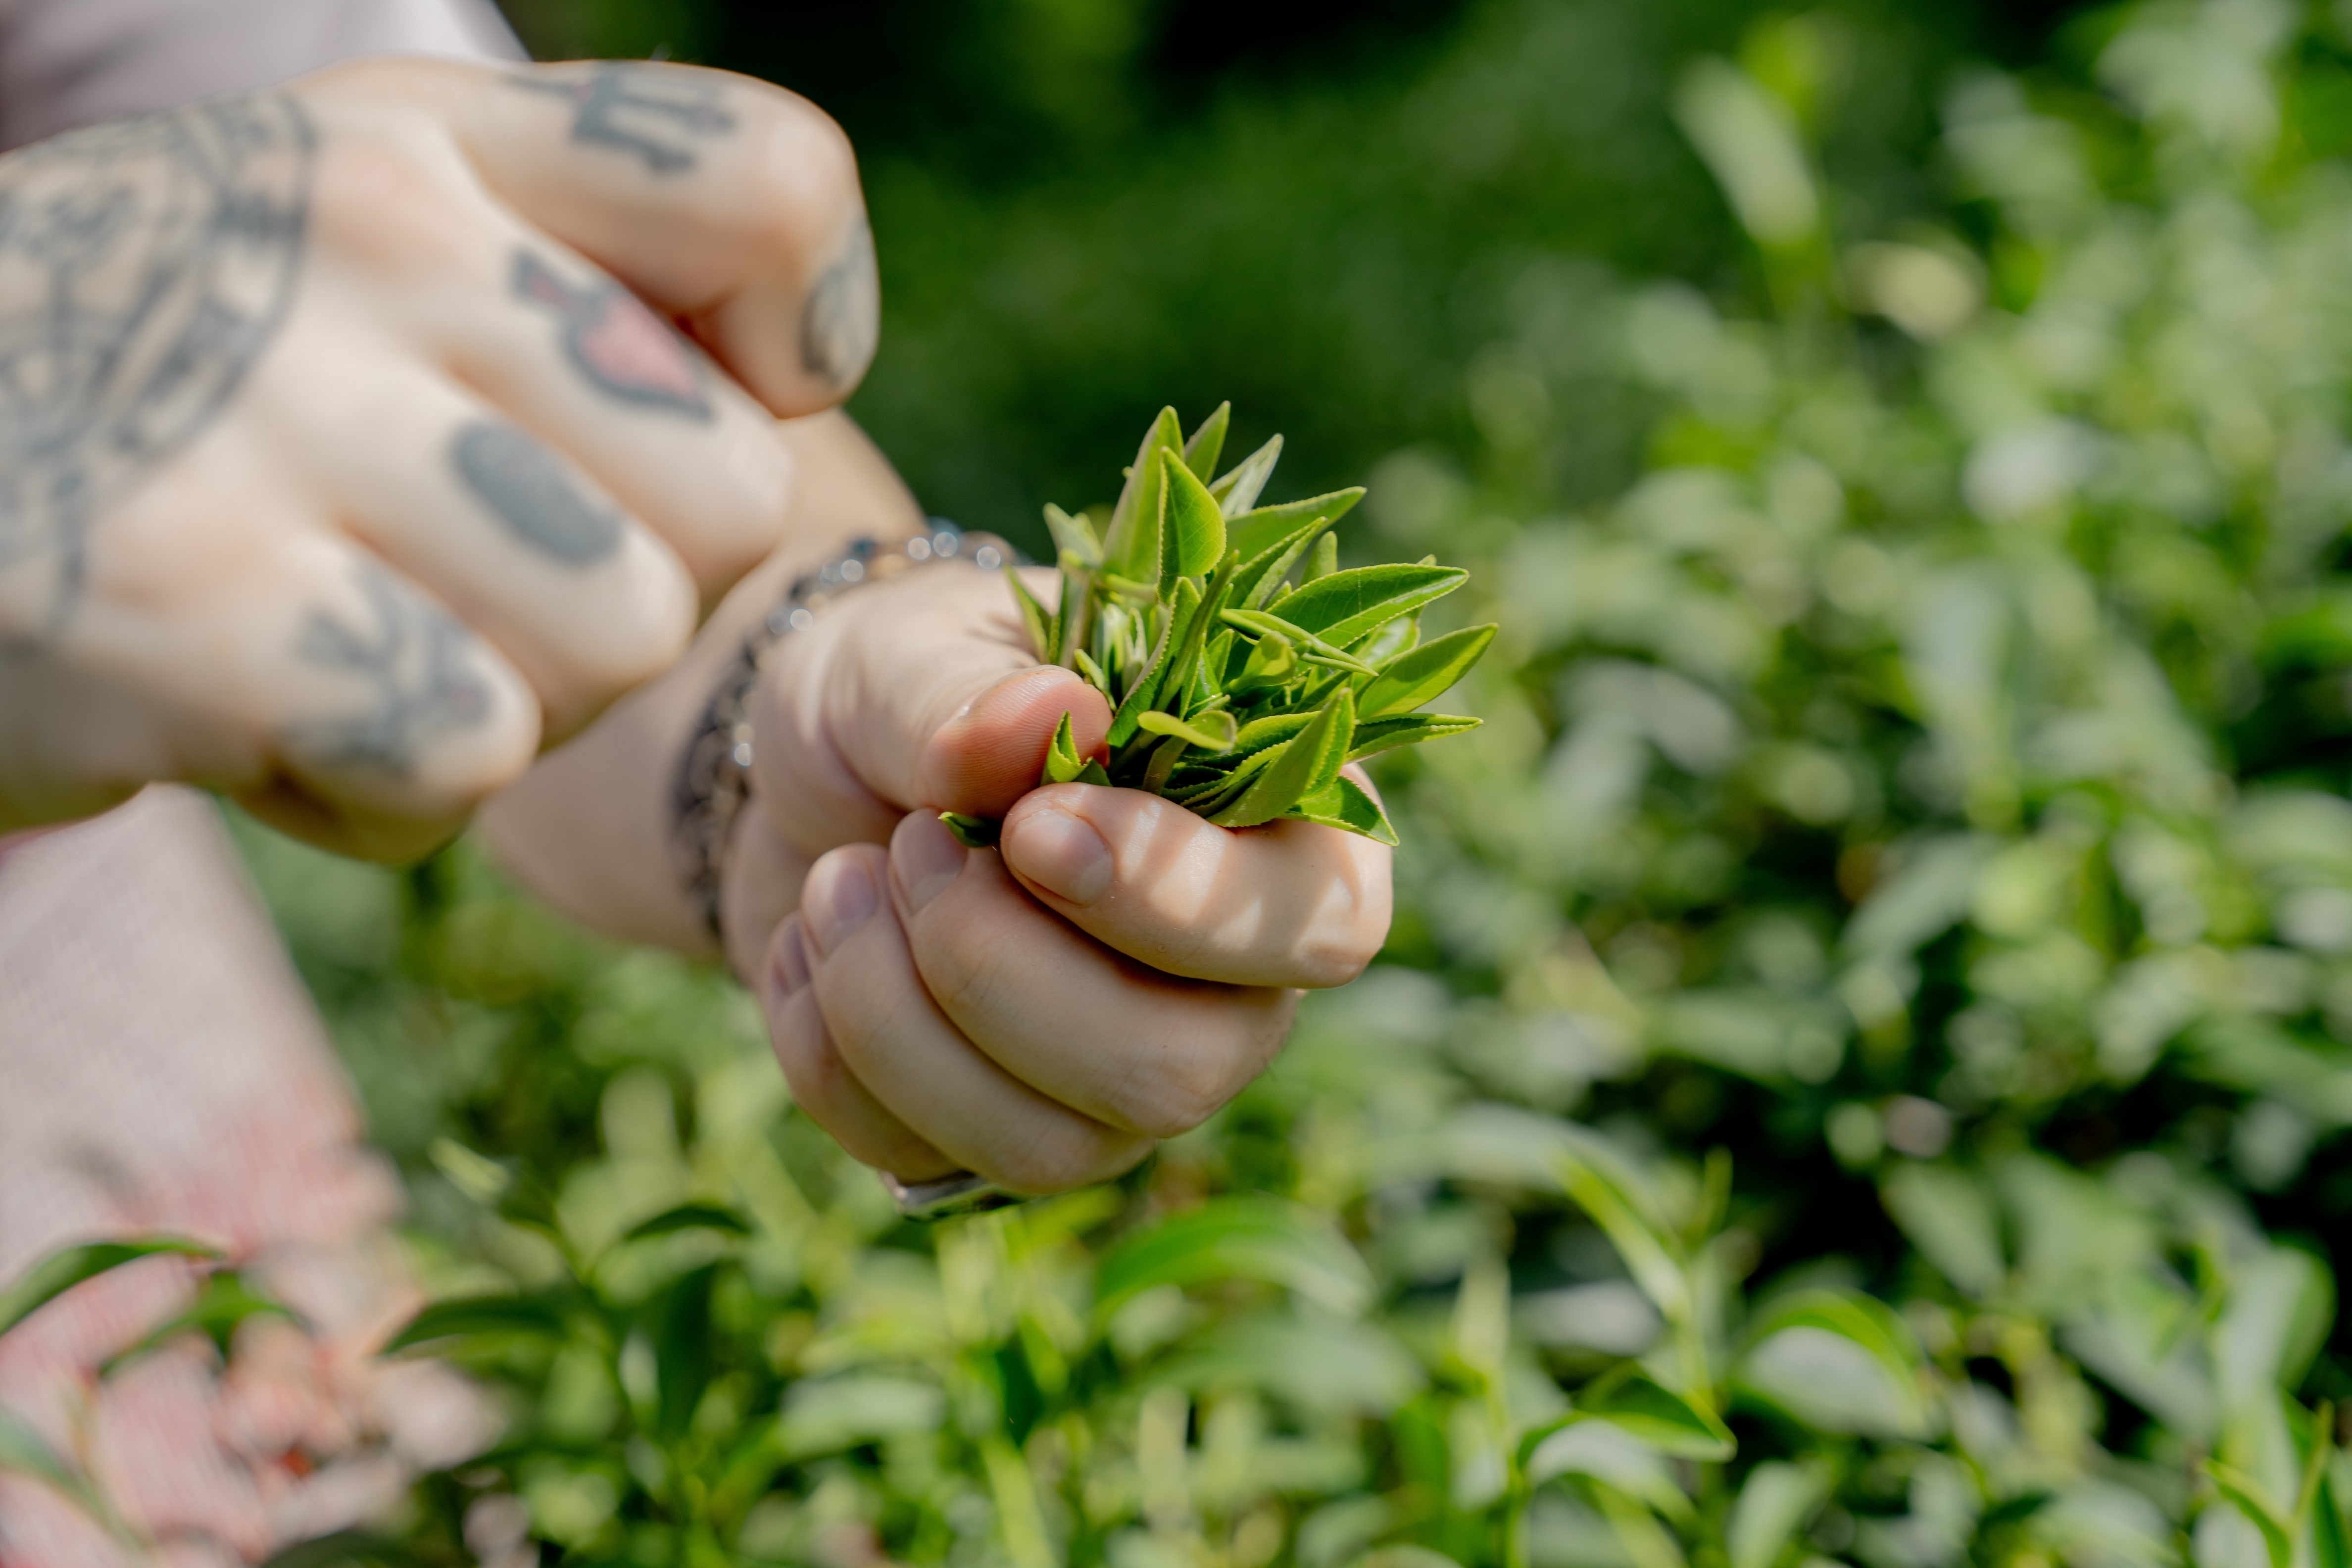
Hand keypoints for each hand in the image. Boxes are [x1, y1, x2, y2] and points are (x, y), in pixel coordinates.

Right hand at [0, 58, 877, 858]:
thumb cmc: (153, 380)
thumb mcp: (346, 232)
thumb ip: (578, 261)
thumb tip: (789, 382)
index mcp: (426, 137)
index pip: (774, 189)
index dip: (798, 342)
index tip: (706, 400)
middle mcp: (366, 236)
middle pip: (732, 501)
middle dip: (626, 591)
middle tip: (445, 578)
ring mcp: (273, 417)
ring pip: (620, 641)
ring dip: (508, 702)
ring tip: (341, 639)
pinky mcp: (194, 609)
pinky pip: (465, 756)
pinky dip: (380, 795)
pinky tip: (260, 718)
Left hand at [727, 563, 1393, 1195]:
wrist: (786, 775)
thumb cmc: (904, 691)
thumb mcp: (916, 650)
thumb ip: (976, 690)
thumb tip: (1058, 711)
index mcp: (1270, 833)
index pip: (1320, 923)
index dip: (1182, 900)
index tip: (1033, 829)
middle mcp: (1224, 987)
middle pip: (1177, 1071)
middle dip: (998, 968)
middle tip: (909, 844)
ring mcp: (1118, 1085)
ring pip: (1051, 1146)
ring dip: (894, 1011)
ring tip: (837, 878)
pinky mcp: (997, 1140)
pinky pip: (925, 1163)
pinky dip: (826, 1048)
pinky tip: (805, 949)